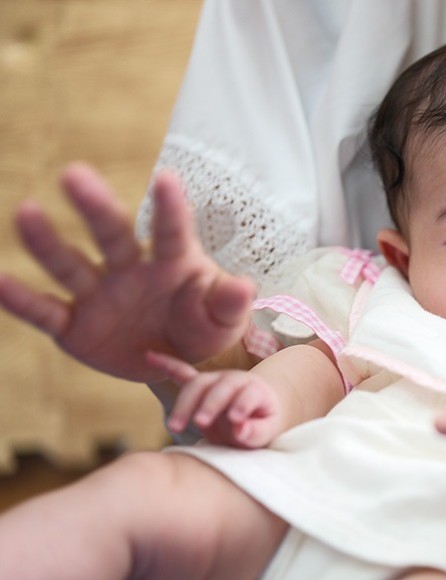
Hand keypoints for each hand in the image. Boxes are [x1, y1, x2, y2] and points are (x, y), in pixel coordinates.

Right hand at [0, 163, 254, 382]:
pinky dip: (22, 300)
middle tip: (75, 173)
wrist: (177, 362)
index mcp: (173, 262)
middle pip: (111, 234)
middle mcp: (130, 269)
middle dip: (95, 207)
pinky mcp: (74, 325)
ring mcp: (98, 295)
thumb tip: (245, 287)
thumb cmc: (204, 326)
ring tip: (26, 212)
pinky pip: (46, 311)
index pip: (171, 232)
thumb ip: (228, 304)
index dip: (170, 208)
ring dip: (48, 242)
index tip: (166, 179)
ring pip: (71, 265)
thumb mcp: (224, 320)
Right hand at [147, 351, 282, 447]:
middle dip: (208, 404)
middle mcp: (235, 379)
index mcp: (255, 390)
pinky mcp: (200, 384)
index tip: (235, 420)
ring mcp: (215, 379)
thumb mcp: (267, 431)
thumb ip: (256, 432)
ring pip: (196, 385)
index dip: (242, 405)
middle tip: (200, 423)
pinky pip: (181, 373)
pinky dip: (166, 364)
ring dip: (184, 403)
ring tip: (175, 426)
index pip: (248, 395)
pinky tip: (149, 356)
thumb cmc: (261, 424)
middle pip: (219, 387)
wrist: (255, 411)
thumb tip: (239, 429)